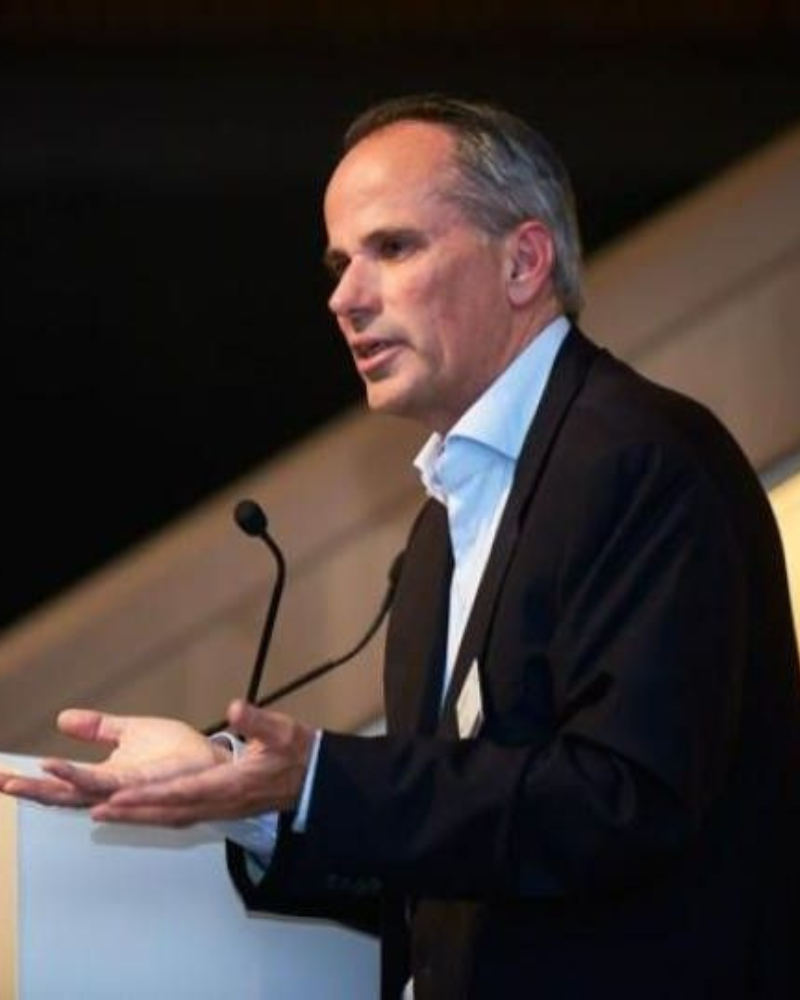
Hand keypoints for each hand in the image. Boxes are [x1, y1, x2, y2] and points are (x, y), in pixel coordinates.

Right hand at [0, 709, 221, 808]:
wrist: (213, 758)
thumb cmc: (178, 752)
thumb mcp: (129, 731)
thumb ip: (97, 728)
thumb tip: (63, 719)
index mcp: (107, 778)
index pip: (62, 783)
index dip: (33, 782)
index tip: (3, 776)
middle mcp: (113, 790)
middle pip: (64, 795)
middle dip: (33, 791)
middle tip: (4, 784)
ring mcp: (128, 791)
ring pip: (85, 794)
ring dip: (56, 788)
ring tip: (28, 778)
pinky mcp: (147, 785)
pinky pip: (113, 786)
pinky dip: (89, 782)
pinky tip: (71, 775)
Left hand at [89, 700, 313, 827]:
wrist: (312, 778)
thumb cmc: (295, 752)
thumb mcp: (281, 730)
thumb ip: (257, 721)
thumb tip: (237, 709)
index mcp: (231, 785)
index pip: (183, 792)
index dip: (150, 796)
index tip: (121, 796)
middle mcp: (220, 803)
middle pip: (169, 812)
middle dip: (132, 813)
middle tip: (96, 811)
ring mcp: (219, 810)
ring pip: (171, 818)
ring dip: (138, 817)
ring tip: (104, 814)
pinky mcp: (219, 809)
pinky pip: (179, 817)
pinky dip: (154, 817)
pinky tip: (138, 814)